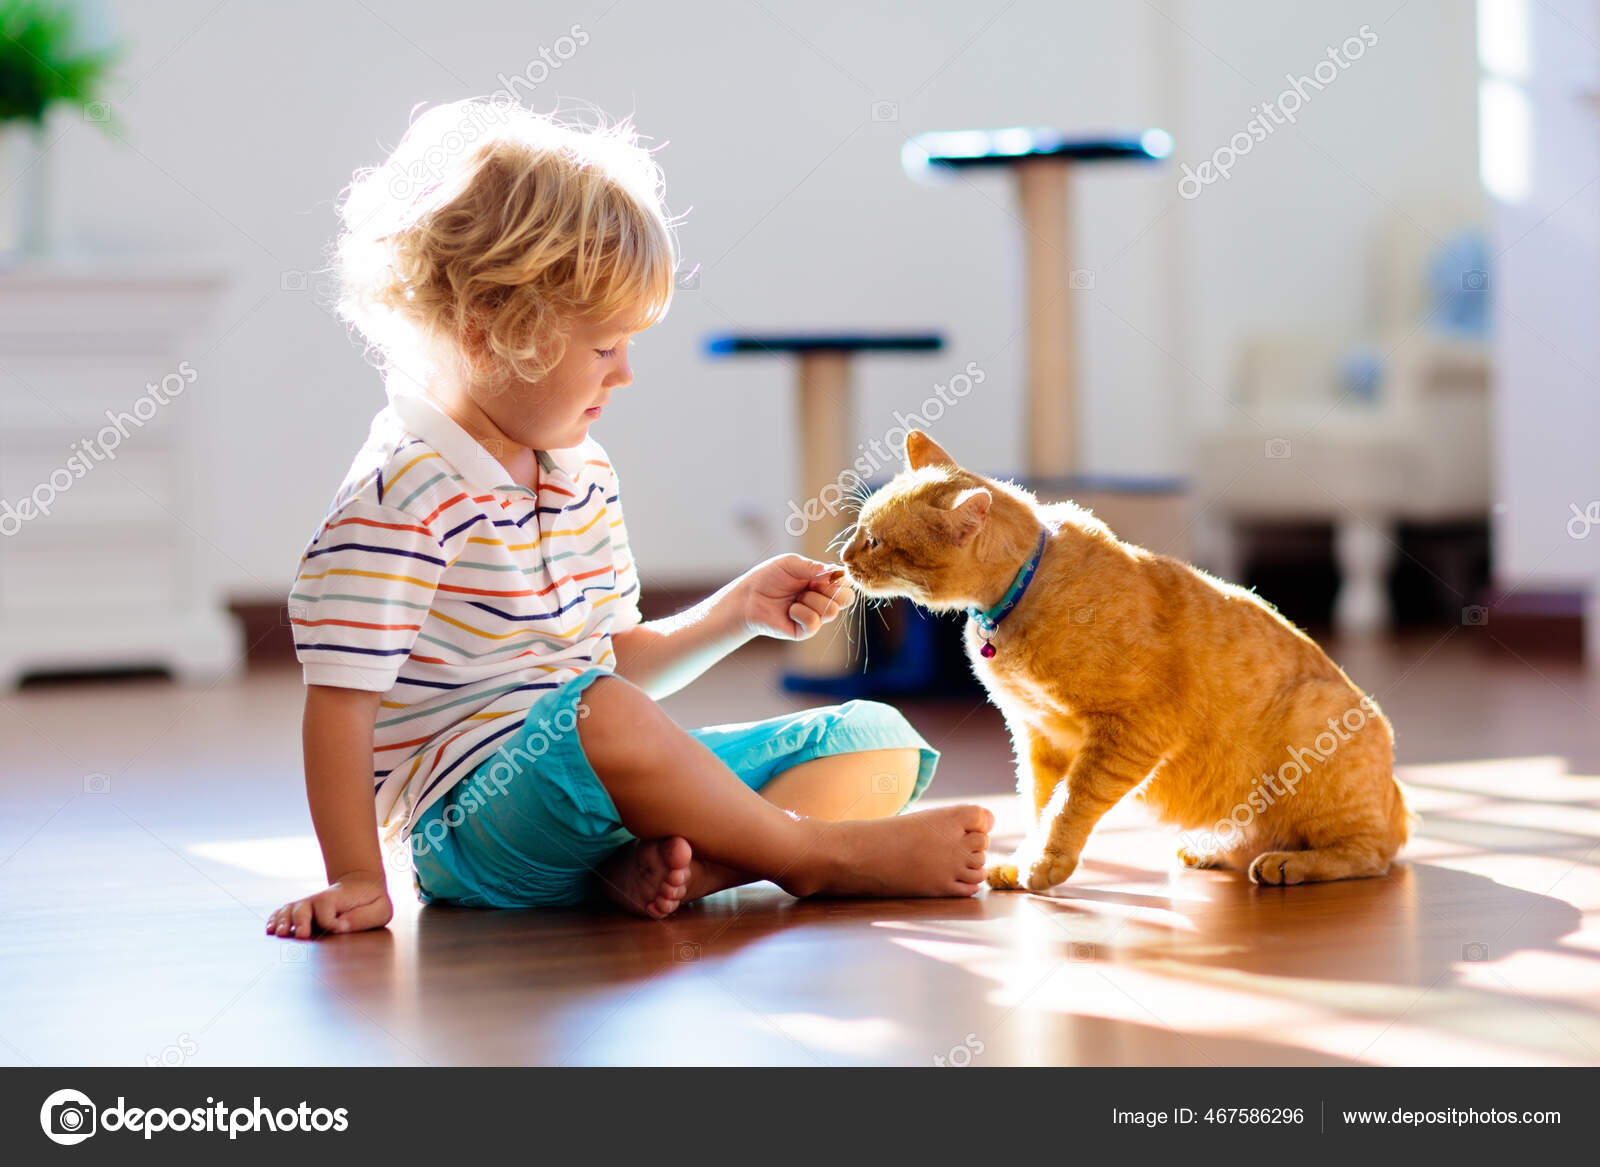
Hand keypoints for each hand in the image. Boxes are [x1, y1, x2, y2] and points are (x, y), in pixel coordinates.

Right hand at [266, 872, 391, 939]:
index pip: (327, 908)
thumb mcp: (380, 908)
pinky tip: (270, 929)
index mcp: (337, 897)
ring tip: (279, 934)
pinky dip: (275, 918)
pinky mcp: (303, 912)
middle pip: (303, 907)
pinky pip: (284, 912)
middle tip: (301, 935)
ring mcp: (308, 905)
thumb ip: (364, 917)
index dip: (331, 921)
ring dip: (282, 921)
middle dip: (300, 921)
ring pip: (290, 910)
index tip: (341, 929)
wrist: (361, 888)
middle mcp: (318, 900)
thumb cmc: (372, 901)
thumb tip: (341, 927)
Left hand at [739, 554, 855, 640]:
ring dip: (811, 600)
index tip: (823, 573)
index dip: (839, 578)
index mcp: (823, 582)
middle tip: (811, 585)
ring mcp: (815, 616)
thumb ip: (814, 567)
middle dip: (831, 590)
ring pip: (832, 611)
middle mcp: (822, 599)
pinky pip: (815, 623)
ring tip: (795, 598)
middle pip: (847, 599)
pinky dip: (801, 613)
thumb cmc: (768, 577)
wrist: (748, 597)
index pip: (846, 582)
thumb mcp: (791, 564)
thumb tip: (835, 573)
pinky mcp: (804, 631)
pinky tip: (790, 610)